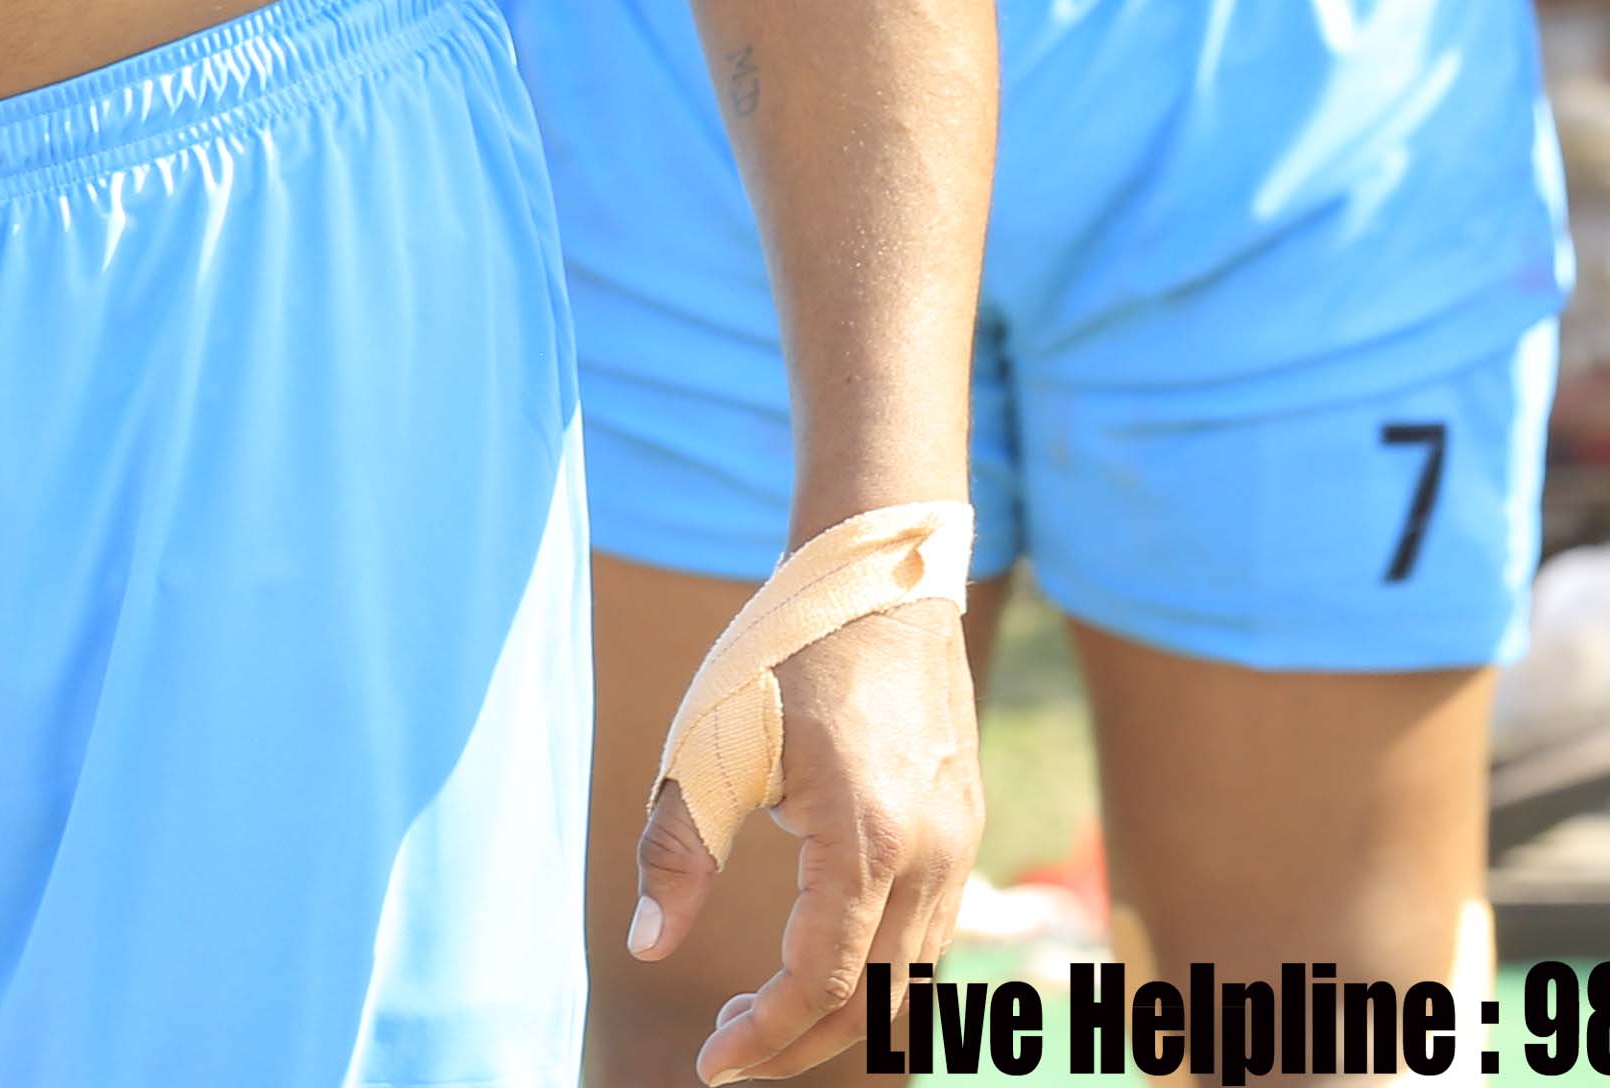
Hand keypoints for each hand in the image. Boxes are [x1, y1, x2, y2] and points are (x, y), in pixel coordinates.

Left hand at [635, 596, 982, 1080]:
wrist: (879, 572)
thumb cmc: (784, 651)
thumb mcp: (708, 745)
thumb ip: (676, 852)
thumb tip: (646, 949)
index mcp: (867, 838)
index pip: (822, 984)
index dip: (764, 1039)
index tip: (708, 1066)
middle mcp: (932, 854)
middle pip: (873, 1001)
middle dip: (798, 1044)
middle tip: (725, 1054)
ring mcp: (960, 844)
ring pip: (912, 977)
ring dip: (838, 1012)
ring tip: (756, 1011)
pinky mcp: (963, 828)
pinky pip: (929, 935)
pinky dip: (875, 971)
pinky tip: (813, 956)